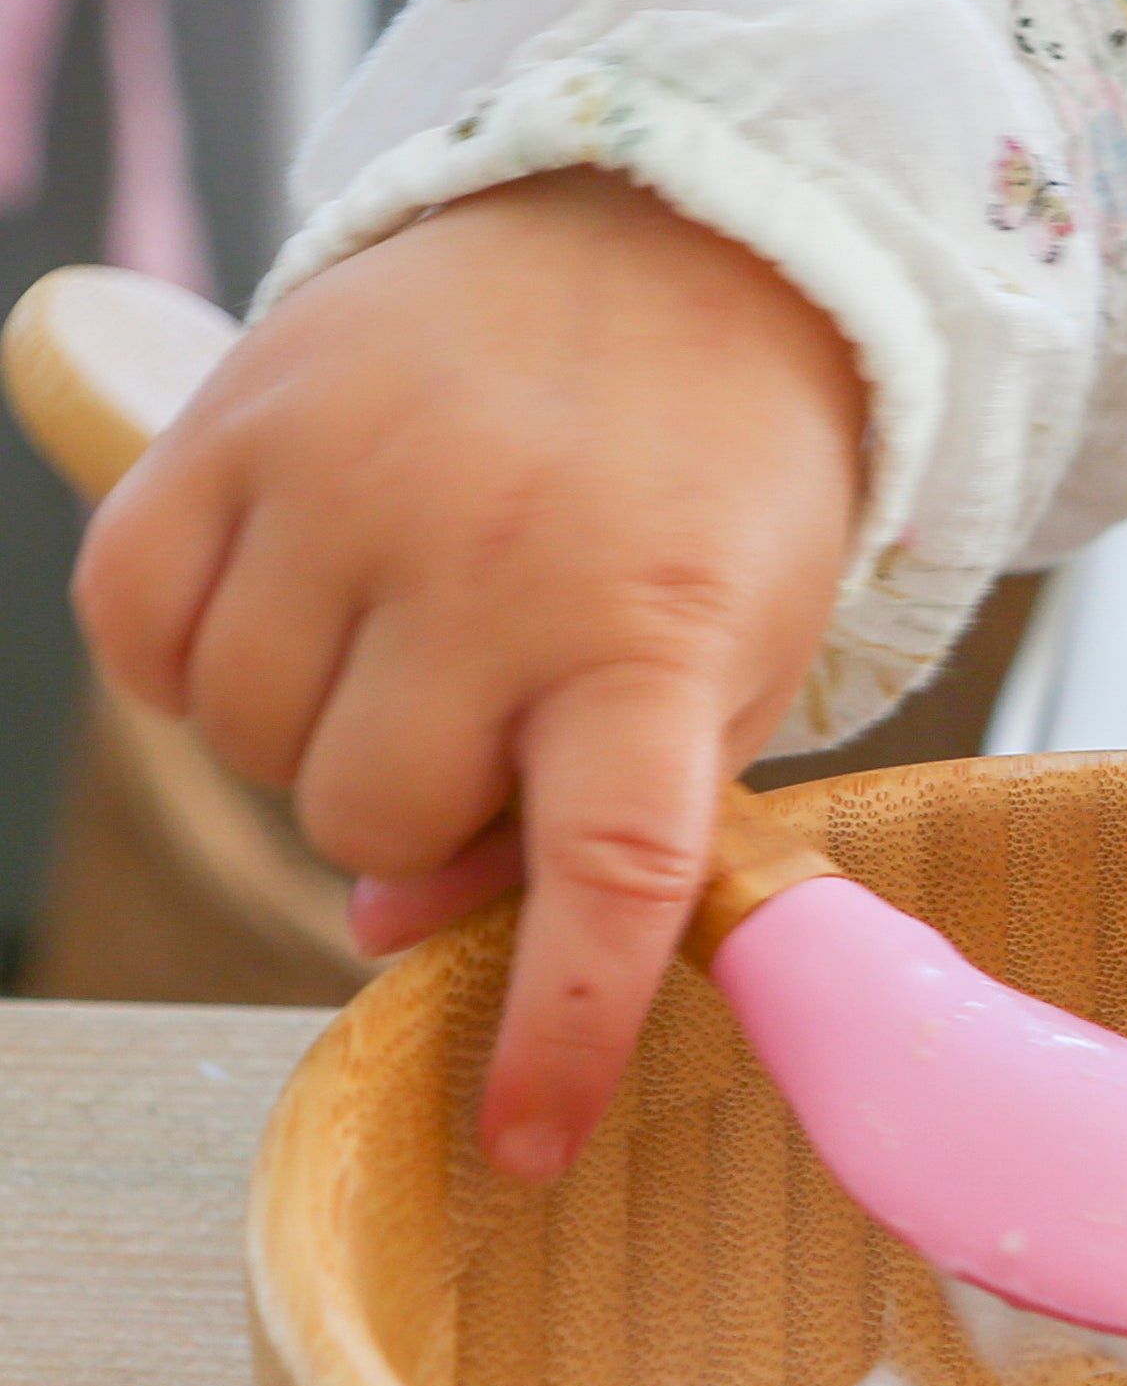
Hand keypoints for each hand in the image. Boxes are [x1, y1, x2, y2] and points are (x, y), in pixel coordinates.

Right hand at [74, 172, 867, 1177]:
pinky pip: (141, 635)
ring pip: (252, 744)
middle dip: (426, 810)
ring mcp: (344, 482)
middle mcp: (494, 560)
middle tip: (496, 715)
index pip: (608, 873)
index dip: (559, 1025)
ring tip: (415, 636)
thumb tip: (390, 925)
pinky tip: (297, 599)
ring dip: (316, 733)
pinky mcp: (227, 422)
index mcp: (656, 634)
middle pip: (373, 823)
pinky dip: (195, 653)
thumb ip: (597, 811)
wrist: (671, 238)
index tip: (525, 1146)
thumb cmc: (711, 484)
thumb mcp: (726, 657)